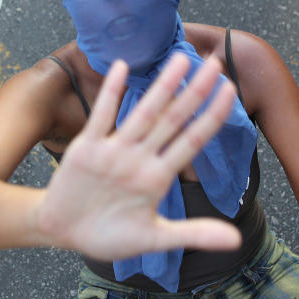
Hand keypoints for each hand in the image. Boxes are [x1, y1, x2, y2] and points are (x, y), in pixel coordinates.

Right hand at [34, 53, 242, 260]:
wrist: (62, 232)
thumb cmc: (108, 236)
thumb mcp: (154, 239)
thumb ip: (193, 234)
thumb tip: (236, 241)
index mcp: (158, 176)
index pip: (193, 140)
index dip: (212, 116)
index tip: (231, 91)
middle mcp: (140, 157)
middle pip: (173, 118)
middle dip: (195, 90)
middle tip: (216, 60)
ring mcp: (114, 151)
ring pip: (143, 112)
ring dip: (161, 86)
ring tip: (180, 57)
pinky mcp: (86, 148)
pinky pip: (101, 116)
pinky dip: (111, 92)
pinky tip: (122, 67)